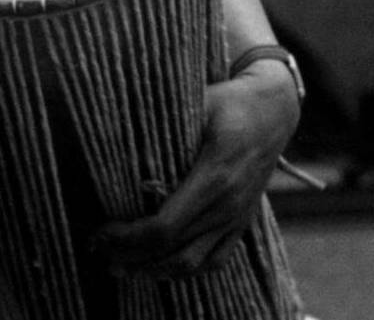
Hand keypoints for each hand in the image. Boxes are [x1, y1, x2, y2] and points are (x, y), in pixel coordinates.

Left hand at [91, 61, 298, 278]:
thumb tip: (108, 130)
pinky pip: (215, 261)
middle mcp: (228, 206)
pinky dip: (186, 271)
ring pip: (193, 265)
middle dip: (131, 257)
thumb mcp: (197, 103)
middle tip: (99, 250)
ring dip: (154, 271)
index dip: (128, 237)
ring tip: (122, 268)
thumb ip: (159, 124)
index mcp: (214, 178)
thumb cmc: (230, 102)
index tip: (100, 231)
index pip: (164, 227)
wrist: (274, 111)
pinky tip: (159, 267)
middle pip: (172, 252)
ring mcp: (237, 219)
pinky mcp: (242, 223)